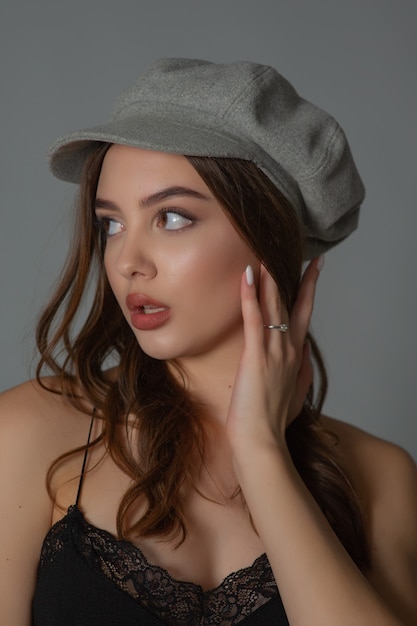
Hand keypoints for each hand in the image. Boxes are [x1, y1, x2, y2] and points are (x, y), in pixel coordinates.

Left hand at [226, 257, 321, 452]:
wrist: (262, 441)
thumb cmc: (273, 421)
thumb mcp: (295, 394)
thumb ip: (301, 371)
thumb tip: (304, 353)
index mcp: (294, 356)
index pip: (305, 314)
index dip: (309, 290)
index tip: (314, 268)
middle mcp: (287, 349)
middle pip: (294, 304)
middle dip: (298, 277)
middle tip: (303, 254)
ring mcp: (272, 351)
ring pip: (274, 306)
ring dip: (270, 278)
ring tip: (266, 253)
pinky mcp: (254, 356)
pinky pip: (253, 319)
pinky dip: (250, 296)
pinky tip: (247, 276)